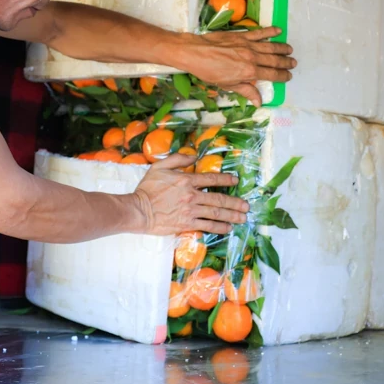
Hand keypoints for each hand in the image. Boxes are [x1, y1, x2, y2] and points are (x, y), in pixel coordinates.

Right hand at [133, 154, 248, 235]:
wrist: (138, 210)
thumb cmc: (147, 189)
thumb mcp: (159, 167)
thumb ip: (178, 159)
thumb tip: (194, 155)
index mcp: (186, 180)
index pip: (211, 179)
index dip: (226, 179)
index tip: (235, 180)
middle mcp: (191, 196)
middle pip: (218, 199)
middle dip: (235, 203)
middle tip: (246, 206)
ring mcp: (190, 211)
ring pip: (216, 213)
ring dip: (232, 216)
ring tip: (242, 218)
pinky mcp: (186, 224)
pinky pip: (206, 226)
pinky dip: (218, 227)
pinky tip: (227, 228)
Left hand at [175, 27, 295, 105]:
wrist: (196, 53)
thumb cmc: (209, 72)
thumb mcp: (227, 85)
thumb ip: (246, 90)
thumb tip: (259, 102)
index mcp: (249, 72)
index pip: (271, 75)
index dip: (282, 76)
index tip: (289, 76)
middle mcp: (252, 58)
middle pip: (274, 60)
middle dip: (285, 62)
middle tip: (293, 63)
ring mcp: (248, 45)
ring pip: (270, 47)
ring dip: (282, 48)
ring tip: (290, 50)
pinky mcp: (242, 36)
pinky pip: (260, 33)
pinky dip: (270, 31)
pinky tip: (278, 31)